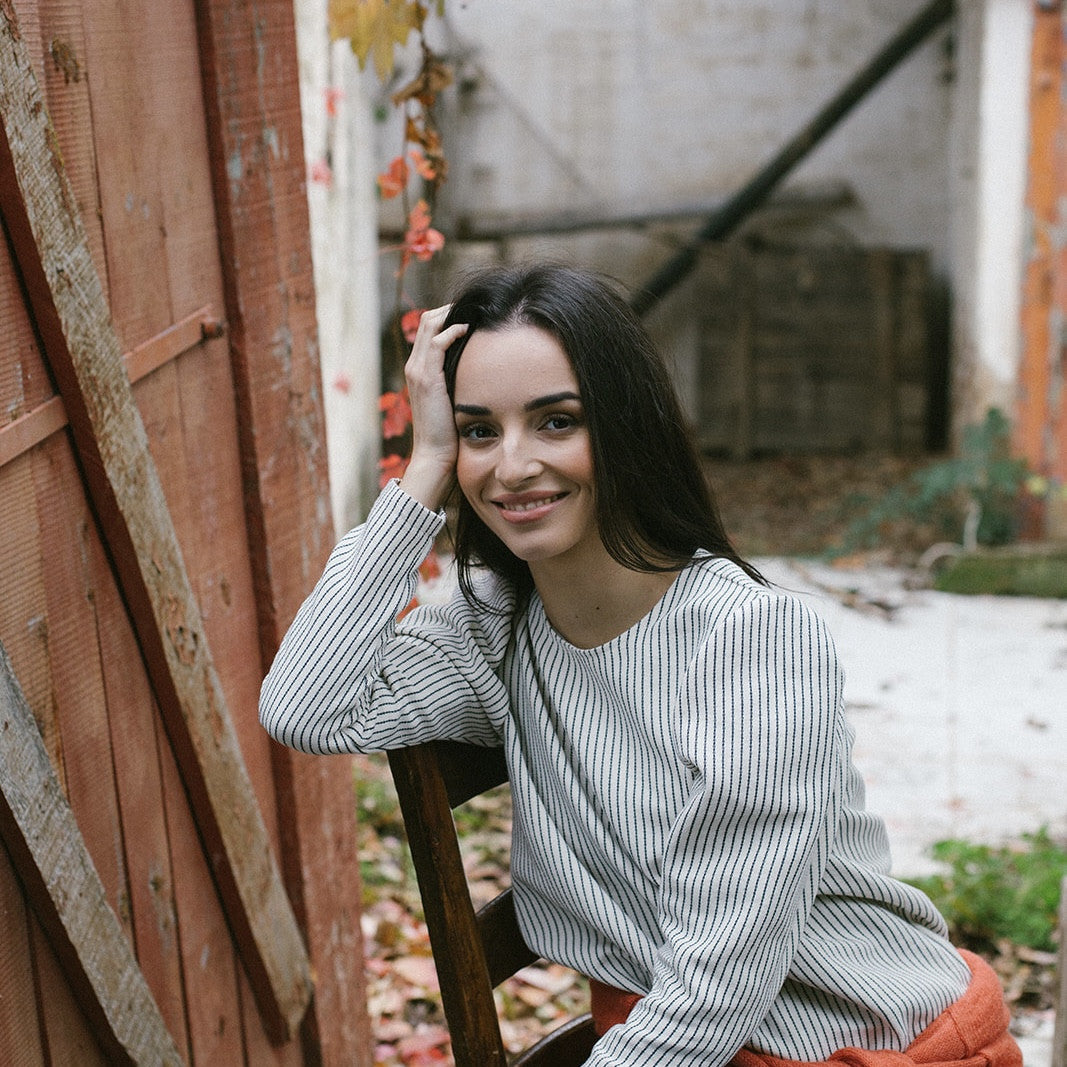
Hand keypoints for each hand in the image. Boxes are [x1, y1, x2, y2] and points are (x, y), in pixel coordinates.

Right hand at [399, 305, 467, 509]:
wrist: (437, 456)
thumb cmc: (452, 433)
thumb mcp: (457, 400)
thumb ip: (464, 382)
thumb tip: (488, 370)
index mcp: (420, 370)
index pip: (430, 329)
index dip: (450, 316)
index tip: (474, 314)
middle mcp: (415, 366)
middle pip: (428, 320)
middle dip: (452, 309)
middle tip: (478, 307)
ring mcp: (418, 371)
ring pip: (430, 324)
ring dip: (453, 314)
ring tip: (476, 312)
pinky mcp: (426, 378)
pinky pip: (436, 342)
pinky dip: (452, 331)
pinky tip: (470, 330)